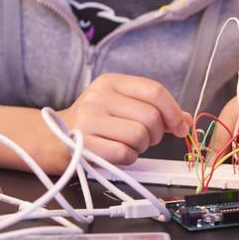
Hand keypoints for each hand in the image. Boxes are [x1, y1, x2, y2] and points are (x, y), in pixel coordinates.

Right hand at [57, 73, 190, 164]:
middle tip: (145, 138)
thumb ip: (153, 109)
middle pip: (151, 116)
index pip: (155, 91)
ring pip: (140, 135)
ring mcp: (89, 118)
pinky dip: (128, 158)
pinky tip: (117, 153)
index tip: (180, 126)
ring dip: (141, 147)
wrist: (52, 138)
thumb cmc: (93, 122)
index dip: (174, 111)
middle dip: (156, 134)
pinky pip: (125, 153)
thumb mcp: (120, 104)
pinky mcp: (84, 143)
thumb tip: (186, 120)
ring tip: (127, 144)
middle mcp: (100, 96)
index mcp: (112, 81)